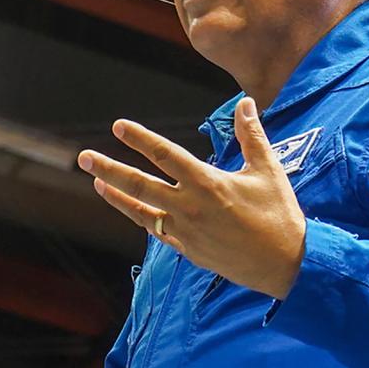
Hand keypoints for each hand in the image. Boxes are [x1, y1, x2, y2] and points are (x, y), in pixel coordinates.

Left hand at [77, 96, 305, 298]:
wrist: (285, 264)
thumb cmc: (280, 214)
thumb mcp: (268, 170)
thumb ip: (252, 135)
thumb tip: (246, 103)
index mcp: (209, 183)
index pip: (165, 155)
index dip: (140, 139)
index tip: (119, 127)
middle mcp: (190, 207)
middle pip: (140, 184)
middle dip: (109, 169)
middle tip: (84, 157)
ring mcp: (186, 231)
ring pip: (141, 211)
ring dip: (116, 195)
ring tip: (97, 183)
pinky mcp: (188, 250)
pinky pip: (156, 231)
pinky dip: (140, 217)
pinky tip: (130, 208)